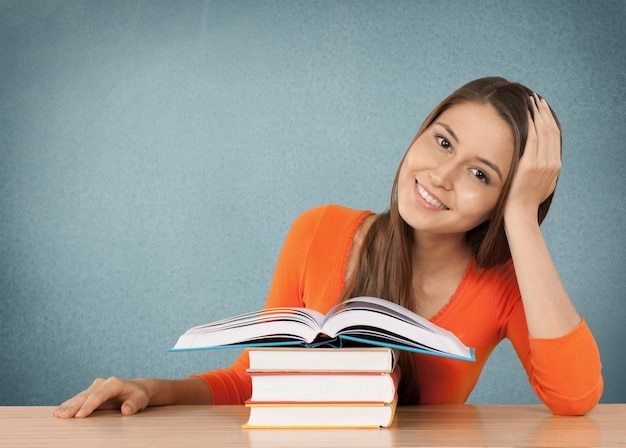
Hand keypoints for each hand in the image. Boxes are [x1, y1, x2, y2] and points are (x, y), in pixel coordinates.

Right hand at [53, 377, 149, 417]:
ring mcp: (95, 387)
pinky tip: (59, 411)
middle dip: (73, 406)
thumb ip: (134, 404)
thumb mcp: (141, 399)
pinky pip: (78, 399)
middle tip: (62, 417)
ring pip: (79, 397)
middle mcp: (102, 383)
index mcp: (114, 383)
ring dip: (68, 406)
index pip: (99, 394)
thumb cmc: (138, 395)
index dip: (89, 405)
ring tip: (57, 415)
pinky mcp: (91, 393)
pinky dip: (69, 405)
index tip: (80, 416)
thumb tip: (126, 410)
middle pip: (85, 395)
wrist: (136, 389)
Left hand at [505, 94, 560, 217]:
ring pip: (543, 132)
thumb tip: (540, 160)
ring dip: (537, 114)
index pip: (554, 136)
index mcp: (555, 165)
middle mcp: (552, 162)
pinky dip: (531, 125)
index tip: (543, 109)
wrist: (520, 213)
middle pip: (550, 130)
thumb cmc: (525, 201)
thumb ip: (542, 170)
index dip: (549, 120)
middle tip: (537, 99)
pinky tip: (526, 115)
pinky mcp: (530, 165)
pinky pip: (532, 139)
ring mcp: (542, 163)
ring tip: (531, 101)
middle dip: (544, 112)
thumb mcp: (540, 183)